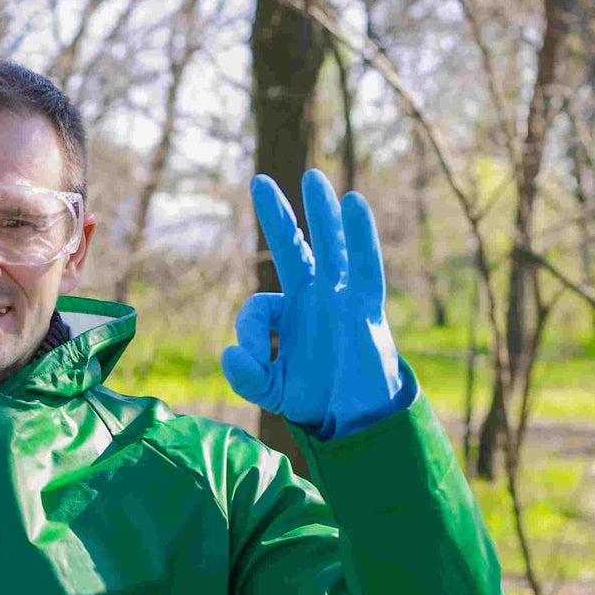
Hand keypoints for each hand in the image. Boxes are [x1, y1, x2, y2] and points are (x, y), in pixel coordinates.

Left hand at [221, 168, 411, 440]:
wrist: (357, 416)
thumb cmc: (314, 399)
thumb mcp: (273, 391)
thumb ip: (247, 377)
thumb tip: (229, 353)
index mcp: (285, 316)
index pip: (258, 307)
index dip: (249, 331)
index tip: (251, 358)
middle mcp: (312, 298)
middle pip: (292, 249)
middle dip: (277, 217)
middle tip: (258, 182)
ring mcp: (341, 298)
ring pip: (330, 247)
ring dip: (321, 213)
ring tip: (312, 178)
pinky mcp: (366, 307)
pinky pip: (365, 265)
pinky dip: (360, 235)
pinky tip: (354, 203)